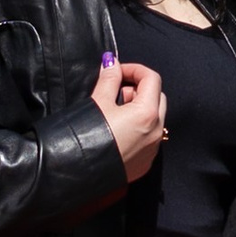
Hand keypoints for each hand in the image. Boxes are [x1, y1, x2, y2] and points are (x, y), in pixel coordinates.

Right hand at [93, 50, 166, 179]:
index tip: (117, 71)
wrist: (78, 173)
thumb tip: (112, 63)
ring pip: (155, 117)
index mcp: (148, 113)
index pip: (152, 78)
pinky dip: (138, 127)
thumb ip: (109, 79)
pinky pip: (149, 136)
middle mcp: (156, 131)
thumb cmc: (87, 137)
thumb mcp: (98, 102)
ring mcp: (153, 148)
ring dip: (139, 108)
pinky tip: (117, 131)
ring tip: (114, 112)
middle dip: (138, 88)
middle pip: (157, 97)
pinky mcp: (146, 162)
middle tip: (115, 92)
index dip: (134, 69)